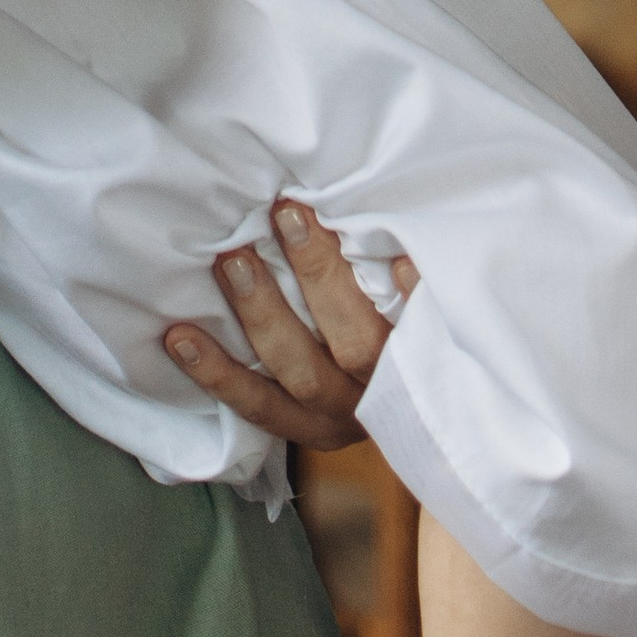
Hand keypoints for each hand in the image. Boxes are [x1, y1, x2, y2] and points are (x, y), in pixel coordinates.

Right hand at [163, 201, 420, 448]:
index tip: (177, 332)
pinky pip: (429, 325)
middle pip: (302, 367)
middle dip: (262, 309)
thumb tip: (224, 275)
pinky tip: (397, 254)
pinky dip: (413, 289)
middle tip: (233, 251)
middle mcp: (353, 409)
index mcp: (315, 420)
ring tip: (290, 215)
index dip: (217, 373)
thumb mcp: (318, 386)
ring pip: (356, 343)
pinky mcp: (443, 356)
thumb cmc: (362, 378)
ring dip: (318, 276)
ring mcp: (399, 386)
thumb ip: (282, 350)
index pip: (259, 401)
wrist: (459, 416)